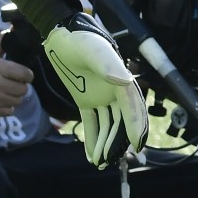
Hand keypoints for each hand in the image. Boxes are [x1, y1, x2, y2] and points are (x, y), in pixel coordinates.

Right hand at [0, 37, 33, 120]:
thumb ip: (1, 44)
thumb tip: (12, 29)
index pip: (25, 74)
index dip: (27, 75)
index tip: (24, 75)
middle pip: (23, 89)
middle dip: (21, 86)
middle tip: (15, 84)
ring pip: (18, 101)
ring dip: (15, 97)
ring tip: (8, 92)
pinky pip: (9, 111)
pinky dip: (7, 107)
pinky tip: (1, 101)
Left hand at [41, 16, 150, 166]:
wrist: (61, 35)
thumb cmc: (80, 39)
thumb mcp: (94, 50)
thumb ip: (108, 66)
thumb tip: (124, 83)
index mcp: (121, 81)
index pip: (133, 108)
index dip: (136, 127)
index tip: (136, 145)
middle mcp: (114, 91)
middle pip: (122, 121)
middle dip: (118, 141)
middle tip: (109, 159)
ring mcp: (101, 97)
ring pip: (108, 126)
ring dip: (105, 144)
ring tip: (99, 162)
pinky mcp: (86, 101)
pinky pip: (92, 123)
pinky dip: (93, 139)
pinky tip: (91, 155)